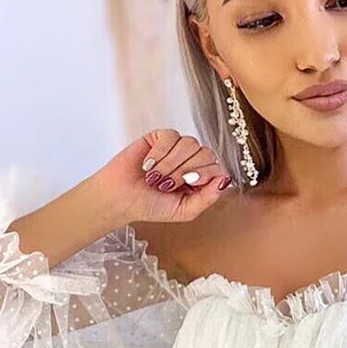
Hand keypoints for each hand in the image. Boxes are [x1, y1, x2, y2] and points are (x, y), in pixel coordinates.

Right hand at [91, 129, 235, 224]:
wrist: (121, 198)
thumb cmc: (151, 206)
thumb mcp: (185, 210)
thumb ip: (208, 198)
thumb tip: (225, 180)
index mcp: (201, 178)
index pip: (218, 167)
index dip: (205, 174)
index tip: (188, 183)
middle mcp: (192, 161)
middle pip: (206, 153)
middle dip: (184, 171)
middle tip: (165, 185)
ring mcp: (178, 148)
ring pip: (190, 144)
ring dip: (170, 164)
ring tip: (154, 178)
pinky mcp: (161, 137)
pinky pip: (171, 137)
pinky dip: (159, 153)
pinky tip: (148, 165)